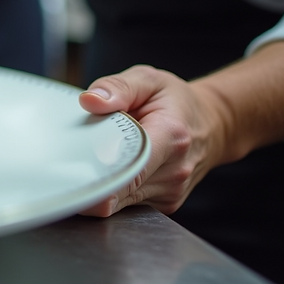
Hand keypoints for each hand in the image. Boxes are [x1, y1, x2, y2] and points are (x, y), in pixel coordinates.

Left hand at [77, 65, 228, 216]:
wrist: (214, 125)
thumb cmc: (176, 102)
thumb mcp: (149, 80)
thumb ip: (117, 87)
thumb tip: (89, 101)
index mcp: (170, 137)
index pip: (128, 169)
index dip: (97, 177)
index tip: (72, 172)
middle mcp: (173, 171)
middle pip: (117, 191)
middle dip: (90, 181)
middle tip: (70, 164)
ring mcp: (170, 192)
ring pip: (119, 202)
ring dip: (101, 185)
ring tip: (98, 158)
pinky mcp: (164, 203)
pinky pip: (127, 203)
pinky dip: (113, 190)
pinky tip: (113, 170)